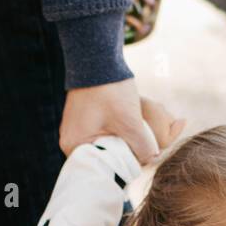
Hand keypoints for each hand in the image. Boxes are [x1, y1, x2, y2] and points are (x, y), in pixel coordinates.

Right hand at [59, 79, 183, 163]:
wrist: (98, 58)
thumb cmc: (110, 90)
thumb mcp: (130, 122)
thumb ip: (143, 146)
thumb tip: (153, 159)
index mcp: (75, 146)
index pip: (104, 168)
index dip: (125, 164)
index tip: (142, 154)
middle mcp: (71, 142)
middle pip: (106, 157)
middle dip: (128, 151)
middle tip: (145, 139)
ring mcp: (76, 130)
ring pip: (108, 145)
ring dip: (125, 140)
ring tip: (138, 126)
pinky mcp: (84, 120)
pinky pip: (104, 133)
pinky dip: (119, 130)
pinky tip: (129, 120)